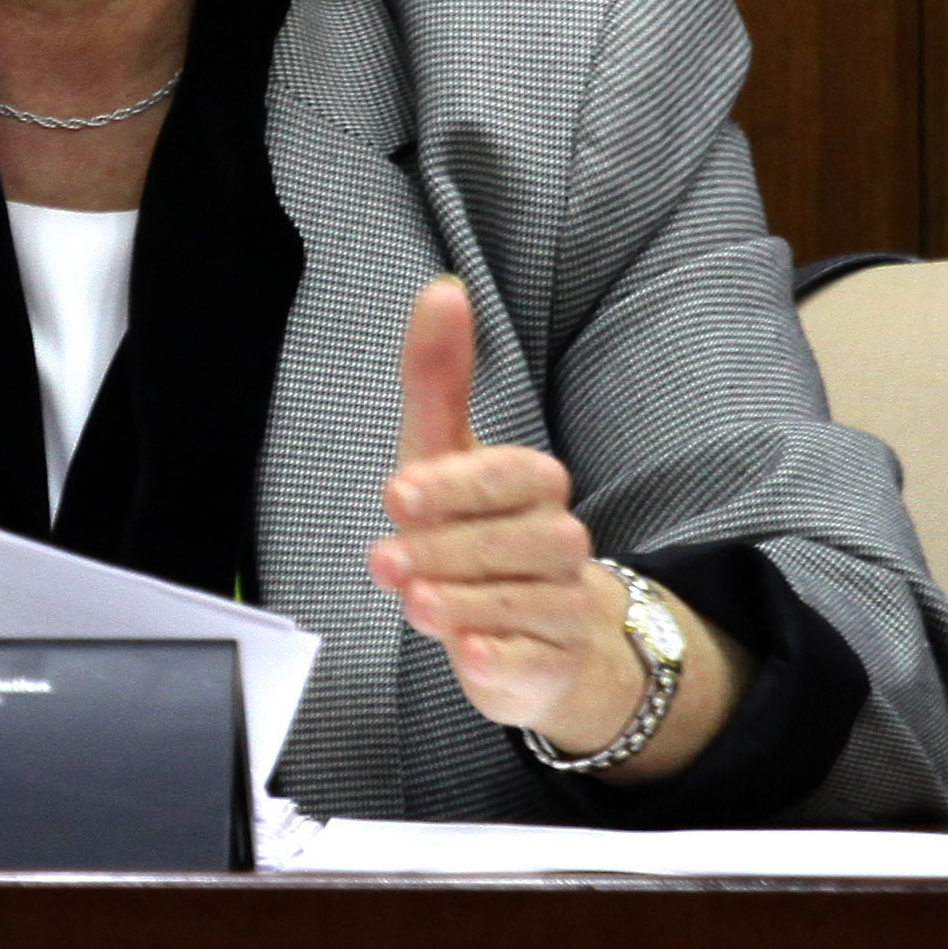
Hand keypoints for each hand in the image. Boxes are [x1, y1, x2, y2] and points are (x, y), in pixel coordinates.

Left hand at [366, 277, 650, 757]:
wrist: (529, 632)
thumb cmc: (472, 528)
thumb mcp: (443, 452)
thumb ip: (439, 375)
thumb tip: (442, 287)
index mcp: (536, 482)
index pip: (509, 475)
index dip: (454, 486)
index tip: (397, 494)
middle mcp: (561, 539)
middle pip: (511, 540)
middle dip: (444, 549)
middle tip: (384, 558)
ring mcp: (564, 604)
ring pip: (522, 600)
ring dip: (461, 601)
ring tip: (411, 602)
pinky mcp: (554, 661)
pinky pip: (534, 660)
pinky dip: (500, 657)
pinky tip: (471, 654)